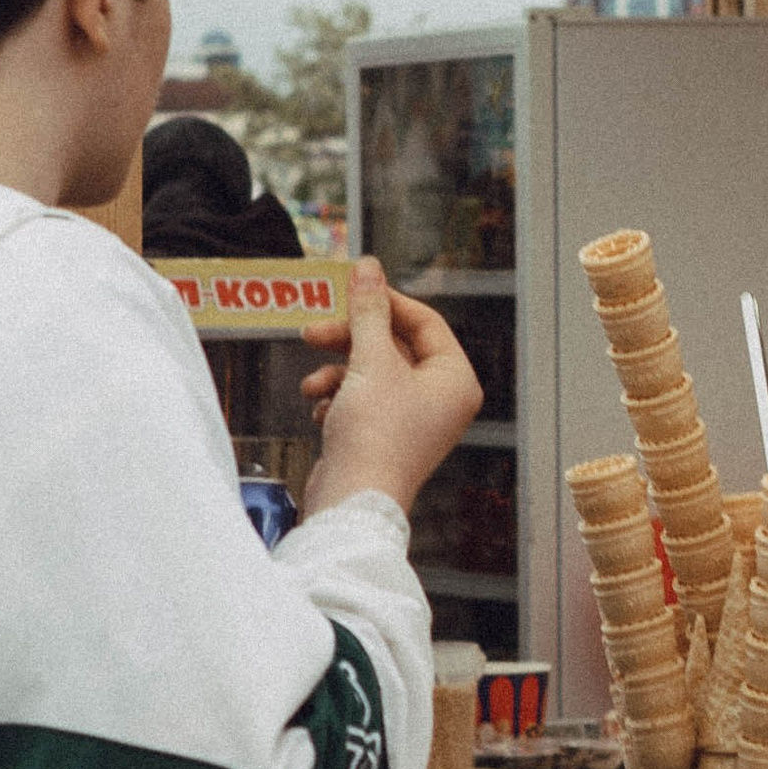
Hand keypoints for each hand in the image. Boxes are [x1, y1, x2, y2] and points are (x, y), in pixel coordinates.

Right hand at [298, 261, 481, 517]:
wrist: (352, 501)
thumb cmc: (374, 437)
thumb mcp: (371, 360)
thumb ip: (369, 310)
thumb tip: (368, 267)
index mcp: (455, 380)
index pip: (424, 322)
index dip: (385, 302)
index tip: (351, 289)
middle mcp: (441, 400)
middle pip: (394, 347)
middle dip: (350, 340)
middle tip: (313, 332)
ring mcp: (414, 421)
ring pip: (372, 373)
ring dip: (337, 373)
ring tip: (312, 385)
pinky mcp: (385, 438)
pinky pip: (362, 401)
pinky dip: (339, 399)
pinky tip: (321, 411)